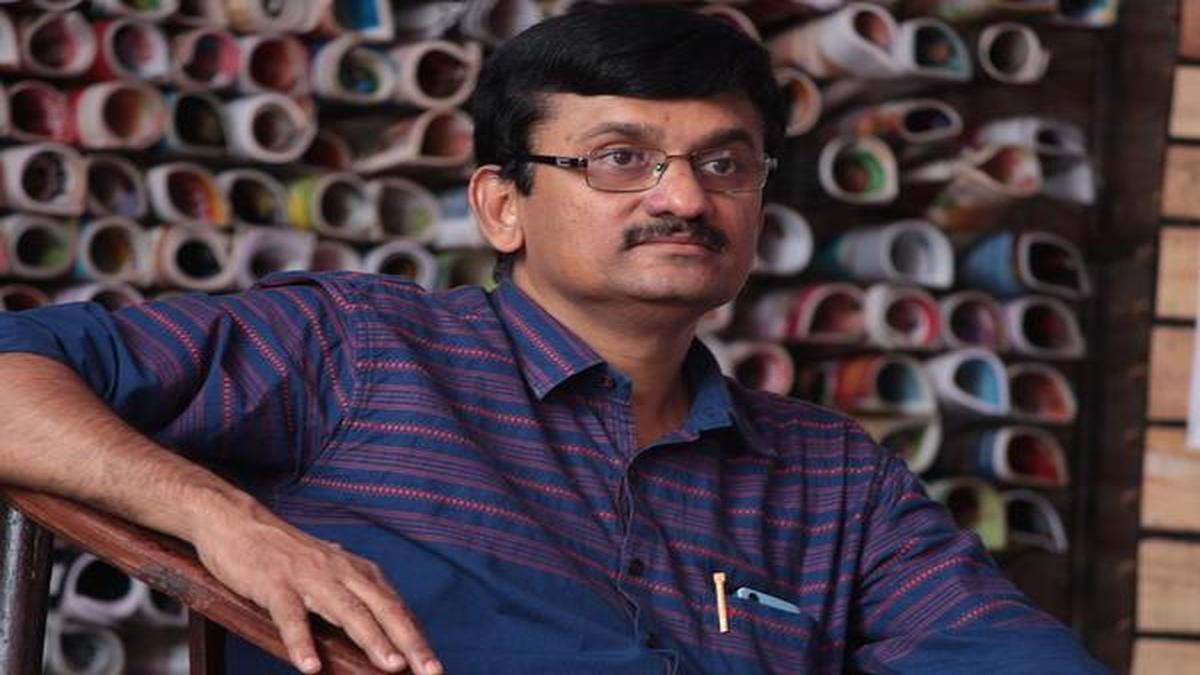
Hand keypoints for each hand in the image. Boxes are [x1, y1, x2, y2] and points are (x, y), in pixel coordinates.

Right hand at [190, 497, 442, 673]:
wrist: (239, 522)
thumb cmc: (287, 556)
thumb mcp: (330, 574)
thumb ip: (353, 599)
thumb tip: (379, 635)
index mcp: (358, 571)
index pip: (396, 608)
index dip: (417, 638)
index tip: (435, 665)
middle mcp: (341, 571)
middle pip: (383, 609)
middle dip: (410, 643)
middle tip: (432, 670)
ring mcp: (309, 577)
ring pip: (347, 611)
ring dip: (372, 639)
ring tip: (391, 667)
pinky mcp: (275, 584)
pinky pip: (291, 616)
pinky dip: (302, 641)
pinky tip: (310, 666)